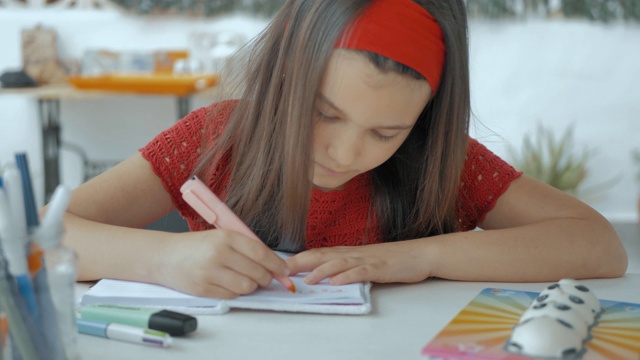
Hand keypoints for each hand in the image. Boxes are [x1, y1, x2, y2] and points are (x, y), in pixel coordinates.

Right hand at [157, 229, 289, 298]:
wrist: (163, 256)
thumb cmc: (195, 246)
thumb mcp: (220, 237)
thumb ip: (245, 247)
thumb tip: (273, 263)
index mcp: (225, 237)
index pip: (260, 252)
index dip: (276, 264)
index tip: (284, 270)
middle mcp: (218, 254)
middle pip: (257, 272)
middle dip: (266, 277)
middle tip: (265, 277)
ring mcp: (210, 273)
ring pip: (246, 286)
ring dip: (251, 286)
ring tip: (245, 280)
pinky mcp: (203, 289)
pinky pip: (232, 296)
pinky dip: (236, 292)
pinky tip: (230, 284)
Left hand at [285, 241, 432, 285]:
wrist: (419, 253)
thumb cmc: (391, 259)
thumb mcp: (365, 261)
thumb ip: (346, 266)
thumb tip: (326, 275)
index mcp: (348, 252)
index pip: (319, 253)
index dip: (299, 259)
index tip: (281, 265)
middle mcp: (354, 253)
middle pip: (323, 255)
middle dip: (302, 263)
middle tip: (283, 271)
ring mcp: (366, 259)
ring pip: (340, 263)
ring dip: (322, 271)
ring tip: (308, 279)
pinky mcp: (379, 267)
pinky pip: (361, 272)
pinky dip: (347, 276)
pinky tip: (336, 282)